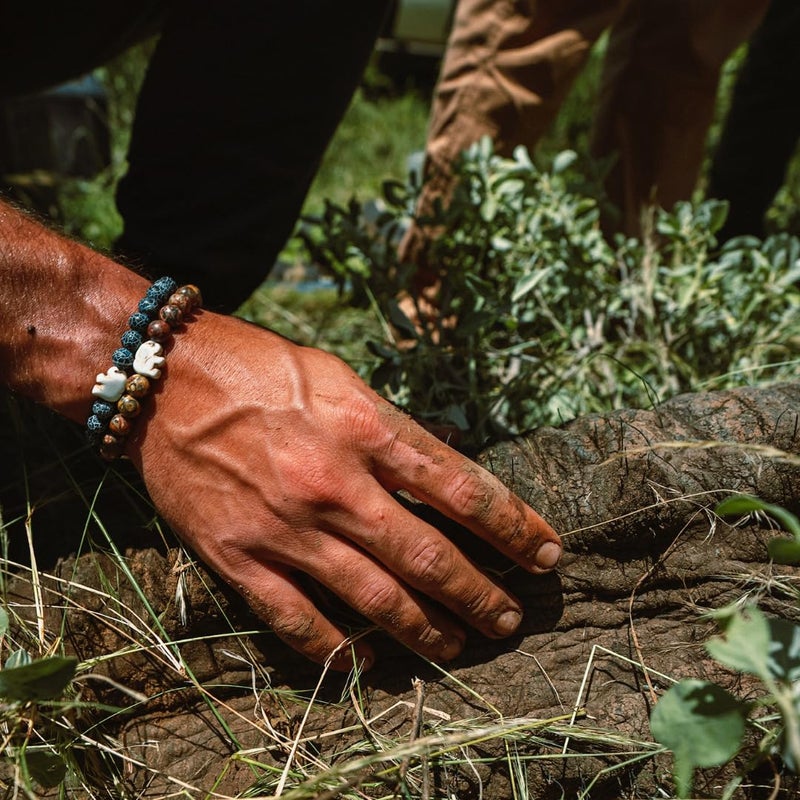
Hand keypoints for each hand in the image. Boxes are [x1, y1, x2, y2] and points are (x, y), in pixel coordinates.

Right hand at [127, 312, 561, 668]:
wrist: (167, 377)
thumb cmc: (262, 367)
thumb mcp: (344, 377)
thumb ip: (394, 428)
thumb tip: (446, 464)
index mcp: (367, 429)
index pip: (462, 489)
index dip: (513, 526)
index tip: (545, 551)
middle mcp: (336, 484)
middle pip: (429, 556)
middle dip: (482, 593)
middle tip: (511, 617)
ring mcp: (287, 527)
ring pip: (374, 598)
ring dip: (426, 628)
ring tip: (458, 643)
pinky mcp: (240, 556)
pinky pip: (296, 619)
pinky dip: (335, 648)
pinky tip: (365, 661)